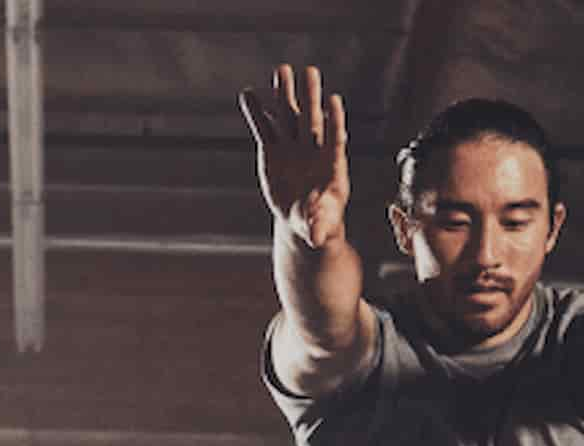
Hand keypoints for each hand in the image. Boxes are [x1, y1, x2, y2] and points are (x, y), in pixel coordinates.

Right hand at [239, 64, 350, 249]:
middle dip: (311, 97)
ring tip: (281, 70)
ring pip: (289, 117)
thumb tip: (317, 237)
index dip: (335, 121)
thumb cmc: (320, 220)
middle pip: (312, 120)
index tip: (334, 101)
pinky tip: (249, 94)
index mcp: (331, 163)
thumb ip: (318, 226)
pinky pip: (264, 128)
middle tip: (310, 72)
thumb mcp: (320, 227)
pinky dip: (256, 113)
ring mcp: (292, 146)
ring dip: (285, 94)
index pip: (335, 139)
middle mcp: (312, 149)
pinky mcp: (273, 149)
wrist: (303, 217)